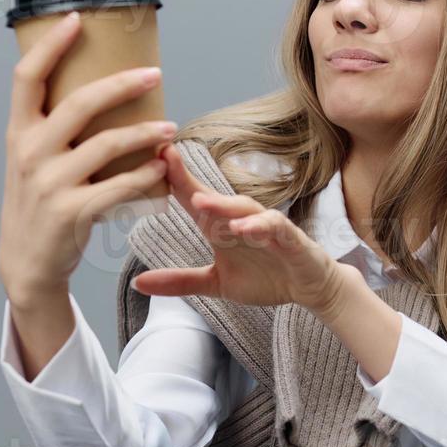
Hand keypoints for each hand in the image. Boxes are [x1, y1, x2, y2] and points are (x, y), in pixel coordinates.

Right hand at [0, 10, 177, 304]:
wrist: (27, 263)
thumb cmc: (38, 204)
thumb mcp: (32, 160)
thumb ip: (53, 129)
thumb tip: (97, 88)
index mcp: (18, 133)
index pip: (26, 77)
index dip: (50, 45)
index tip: (78, 18)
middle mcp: (29, 152)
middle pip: (79, 103)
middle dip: (122, 84)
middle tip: (156, 74)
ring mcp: (49, 183)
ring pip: (106, 144)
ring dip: (144, 133)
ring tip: (171, 128)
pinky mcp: (71, 212)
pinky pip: (118, 187)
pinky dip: (145, 175)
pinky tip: (161, 167)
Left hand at [130, 143, 356, 313]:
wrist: (309, 289)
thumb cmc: (266, 277)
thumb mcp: (216, 283)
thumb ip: (180, 281)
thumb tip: (137, 282)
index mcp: (220, 226)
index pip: (193, 197)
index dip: (172, 178)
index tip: (148, 157)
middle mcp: (241, 220)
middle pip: (213, 195)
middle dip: (189, 178)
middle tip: (164, 159)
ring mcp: (267, 227)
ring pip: (243, 208)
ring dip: (222, 203)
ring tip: (199, 202)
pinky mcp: (291, 239)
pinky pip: (274, 227)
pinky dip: (260, 226)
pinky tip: (243, 228)